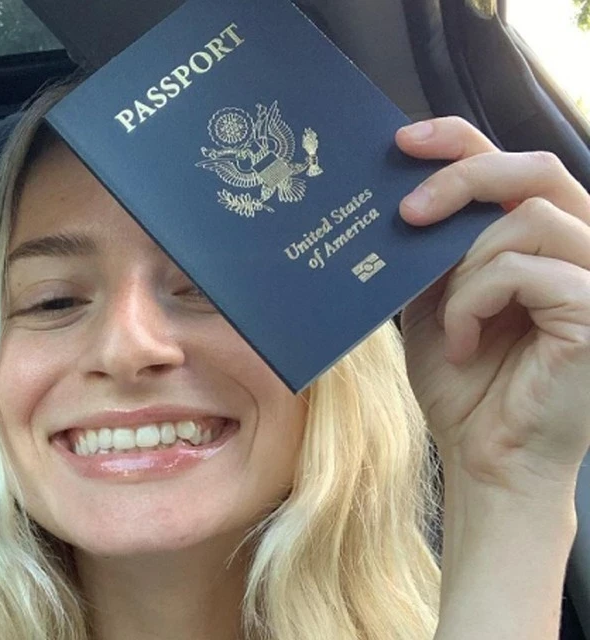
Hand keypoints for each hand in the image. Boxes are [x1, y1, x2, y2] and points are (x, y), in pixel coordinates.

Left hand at [396, 117, 589, 495]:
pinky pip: (523, 271)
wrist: (484, 457)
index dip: (462, 140)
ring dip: (465, 268)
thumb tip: (403, 192)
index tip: (403, 141)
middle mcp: (583, 248)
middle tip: (405, 211)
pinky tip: (461, 344)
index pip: (514, 164)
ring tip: (447, 321)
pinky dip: (474, 304)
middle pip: (534, 169)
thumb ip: (436, 247)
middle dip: (461, 178)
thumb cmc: (464, 382)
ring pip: (526, 220)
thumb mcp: (437, 298)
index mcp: (546, 240)